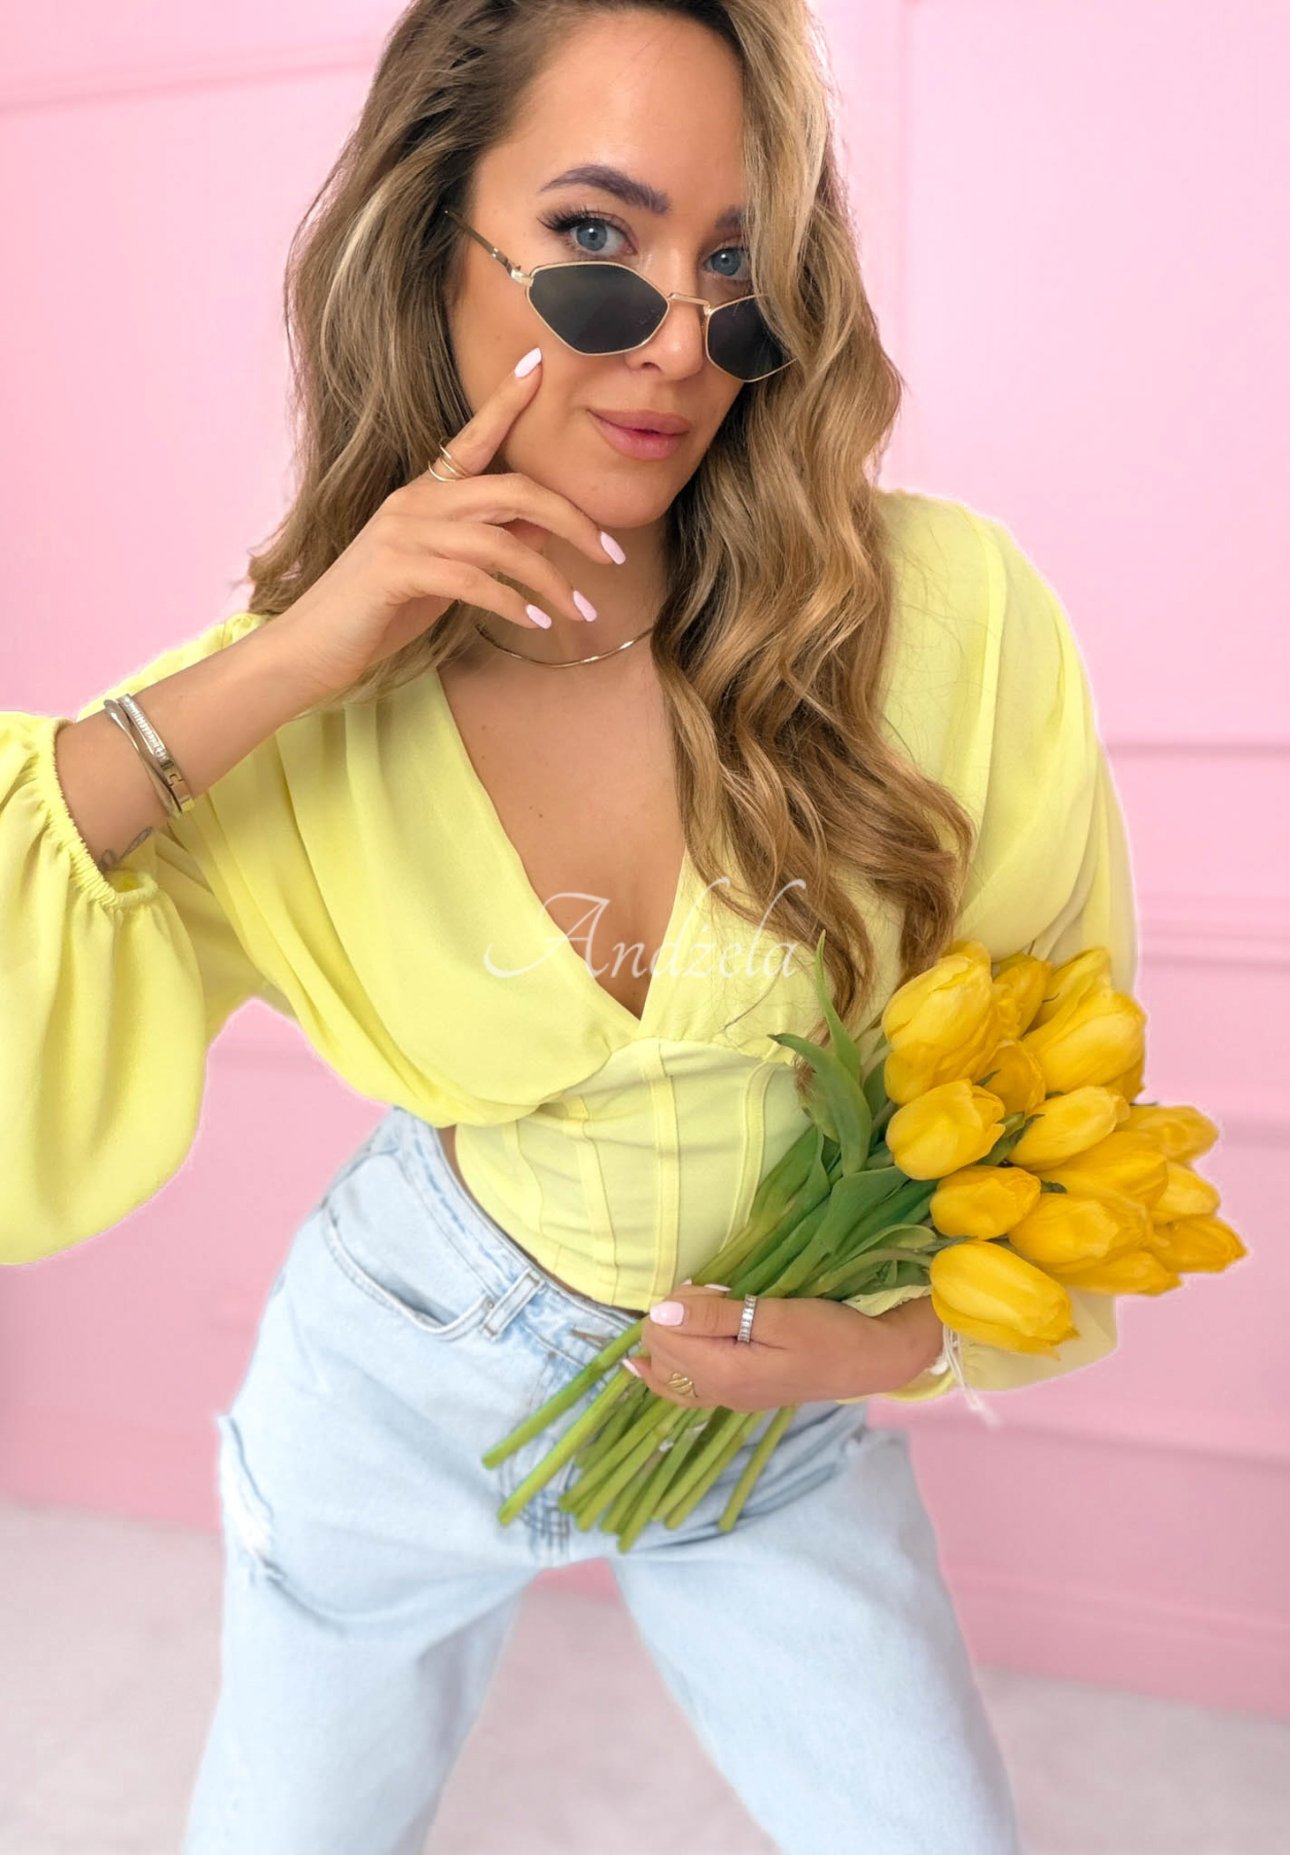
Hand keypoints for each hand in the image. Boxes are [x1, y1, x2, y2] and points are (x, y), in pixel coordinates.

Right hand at [271, 346, 624, 703]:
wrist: (311, 647)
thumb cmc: (379, 610)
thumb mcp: (443, 571)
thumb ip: (488, 543)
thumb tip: (544, 529)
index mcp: (425, 492)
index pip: (473, 437)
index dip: (506, 401)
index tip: (539, 364)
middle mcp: (415, 501)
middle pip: (513, 490)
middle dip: (572, 521)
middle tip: (613, 554)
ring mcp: (403, 533)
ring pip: (501, 542)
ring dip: (551, 580)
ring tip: (580, 611)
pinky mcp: (396, 570)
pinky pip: (474, 580)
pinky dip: (512, 603)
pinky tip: (534, 624)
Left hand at [626, 1284, 925, 1410]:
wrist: (869, 1361)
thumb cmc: (829, 1332)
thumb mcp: (775, 1315)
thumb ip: (715, 1316)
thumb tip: (660, 1313)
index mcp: (724, 1374)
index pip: (663, 1337)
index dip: (675, 1304)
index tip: (710, 1287)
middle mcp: (718, 1394)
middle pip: (660, 1354)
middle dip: (672, 1319)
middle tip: (712, 1295)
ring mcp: (727, 1400)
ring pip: (667, 1374)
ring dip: (670, 1339)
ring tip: (698, 1312)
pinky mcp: (737, 1395)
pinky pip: (683, 1389)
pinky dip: (664, 1370)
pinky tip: (645, 1363)